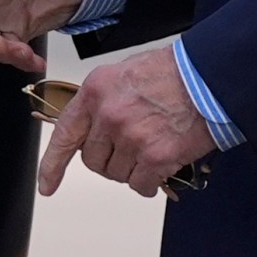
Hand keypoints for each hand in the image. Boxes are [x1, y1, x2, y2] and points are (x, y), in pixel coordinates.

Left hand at [36, 46, 215, 198]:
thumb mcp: (125, 73)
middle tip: (130, 149)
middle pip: (93, 160)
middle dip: (108, 161)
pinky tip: (162, 167)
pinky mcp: (155, 157)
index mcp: (96, 91)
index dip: (52, 165)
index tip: (46, 185)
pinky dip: (150, 183)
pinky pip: (141, 185)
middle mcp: (109, 115)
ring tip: (153, 147)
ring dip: (132, 169)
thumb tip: (95, 130)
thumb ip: (104, 101)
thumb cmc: (174, 70)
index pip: (64, 134)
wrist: (209, 75)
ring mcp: (131, 137)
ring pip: (117, 174)